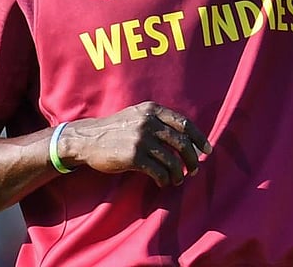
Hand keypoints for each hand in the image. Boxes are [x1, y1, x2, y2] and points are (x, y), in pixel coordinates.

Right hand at [62, 101, 211, 186]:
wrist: (86, 139)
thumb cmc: (116, 129)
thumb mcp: (137, 115)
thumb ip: (158, 120)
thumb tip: (186, 136)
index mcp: (152, 110)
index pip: (184, 123)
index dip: (199, 138)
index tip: (206, 150)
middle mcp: (148, 122)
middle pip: (182, 143)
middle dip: (192, 159)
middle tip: (194, 169)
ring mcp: (141, 139)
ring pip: (172, 160)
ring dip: (178, 173)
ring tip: (177, 179)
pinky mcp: (133, 157)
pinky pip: (158, 171)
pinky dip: (164, 179)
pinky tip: (163, 182)